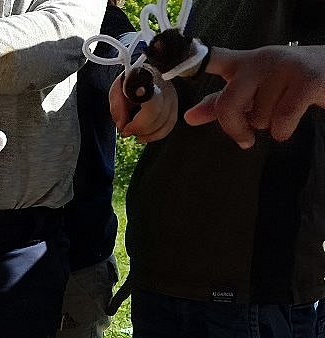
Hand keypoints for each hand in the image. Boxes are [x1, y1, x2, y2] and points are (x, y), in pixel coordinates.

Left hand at [110, 71, 177, 142]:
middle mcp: (166, 90)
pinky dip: (156, 135)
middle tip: (126, 131)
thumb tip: (122, 126)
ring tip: (134, 134)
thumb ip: (117, 107)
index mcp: (150, 83)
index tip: (126, 128)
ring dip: (148, 134)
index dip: (139, 123)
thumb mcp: (116, 91)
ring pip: (165, 123)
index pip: (153, 106)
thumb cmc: (129, 83)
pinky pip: (169, 126)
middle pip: (159, 117)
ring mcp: (173, 98)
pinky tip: (144, 136)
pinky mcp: (175, 106)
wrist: (141, 75)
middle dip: (140, 129)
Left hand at [183, 46, 324, 147]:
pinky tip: (288, 126)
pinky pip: (280, 121)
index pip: (211, 58)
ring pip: (258, 117)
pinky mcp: (306, 80)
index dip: (188, 63)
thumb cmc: (287, 86)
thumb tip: (189, 118)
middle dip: (235, 128)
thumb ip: (221, 104)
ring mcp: (284, 67)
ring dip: (268, 126)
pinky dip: (283, 132)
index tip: (171, 68)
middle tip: (244, 139)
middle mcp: (260, 60)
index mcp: (243, 63)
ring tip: (281, 112)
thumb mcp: (254, 92)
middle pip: (227, 104)